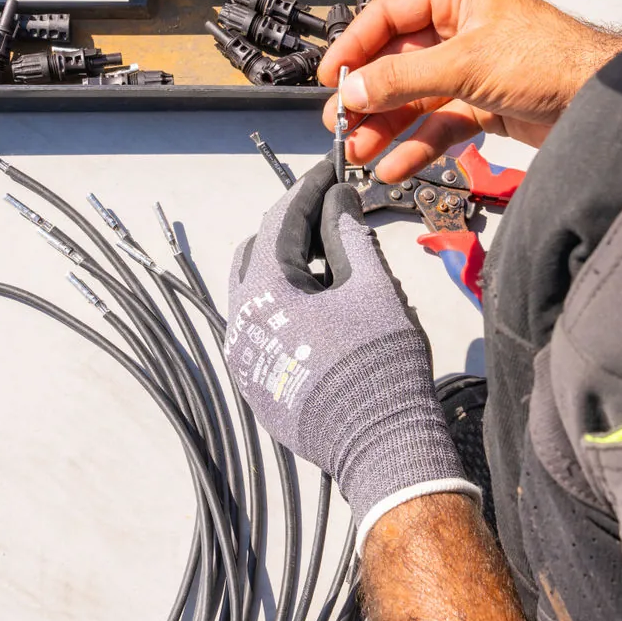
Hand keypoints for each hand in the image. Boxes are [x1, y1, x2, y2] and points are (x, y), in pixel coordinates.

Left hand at [225, 161, 478, 546]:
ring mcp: (246, 359)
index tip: (331, 171)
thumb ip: (349, 234)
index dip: (308, 189)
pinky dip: (288, 305)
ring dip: (288, 267)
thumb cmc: (379, 365)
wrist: (382, 449)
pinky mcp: (259, 386)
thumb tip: (337, 197)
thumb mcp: (373, 288)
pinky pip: (265, 329)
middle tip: (333, 210)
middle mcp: (240, 324)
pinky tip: (322, 302)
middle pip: (258, 254)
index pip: (280, 221)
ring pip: (257, 294)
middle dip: (292, 226)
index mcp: (263, 294)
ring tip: (331, 254)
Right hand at [320, 0, 621, 182]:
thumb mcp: (466, 63)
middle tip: (340, 122)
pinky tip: (396, 164)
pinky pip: (440, 124)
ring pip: (417, 97)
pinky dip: (418, 144)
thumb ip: (404, 78)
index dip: (357, 44)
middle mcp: (465, 29)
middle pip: (399, 61)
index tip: (332, 75)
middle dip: (368, 95)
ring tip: (358, 150)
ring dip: (386, 125)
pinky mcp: (487, 105)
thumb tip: (355, 88)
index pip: (391, 15)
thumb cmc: (556, 59)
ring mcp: (474, 69)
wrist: (605, 101)